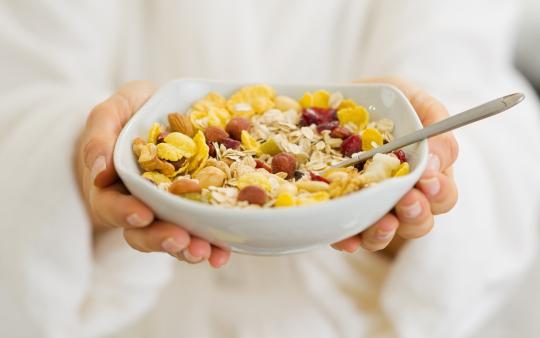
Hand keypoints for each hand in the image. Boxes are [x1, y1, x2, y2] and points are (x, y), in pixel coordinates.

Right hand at [76, 81, 229, 267]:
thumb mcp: (112, 112)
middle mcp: (139, 204)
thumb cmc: (132, 111)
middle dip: (162, 239)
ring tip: (207, 252)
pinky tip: (223, 252)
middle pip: (143, 233)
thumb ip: (100, 133)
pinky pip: (201, 230)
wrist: (162, 112)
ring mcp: (168, 210)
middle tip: (181, 241)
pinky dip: (213, 245)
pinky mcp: (195, 208)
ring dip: (189, 249)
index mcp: (112, 186)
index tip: (142, 215)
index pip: (111, 206)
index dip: (124, 213)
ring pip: (173, 238)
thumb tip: (100, 169)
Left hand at [332, 77, 458, 253]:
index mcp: (425, 173)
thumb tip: (437, 161)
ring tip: (382, 222)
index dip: (439, 192)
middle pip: (418, 222)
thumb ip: (434, 121)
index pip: (441, 195)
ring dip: (385, 234)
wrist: (341, 102)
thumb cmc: (386, 101)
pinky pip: (346, 233)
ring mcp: (371, 207)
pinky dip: (348, 240)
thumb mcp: (414, 99)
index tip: (428, 179)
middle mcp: (400, 196)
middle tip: (407, 200)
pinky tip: (345, 239)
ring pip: (384, 235)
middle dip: (416, 214)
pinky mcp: (344, 211)